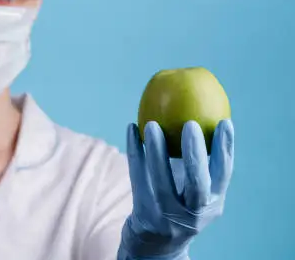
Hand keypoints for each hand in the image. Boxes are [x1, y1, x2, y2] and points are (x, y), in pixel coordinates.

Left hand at [118, 120, 234, 258]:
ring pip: (161, 183)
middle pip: (197, 184)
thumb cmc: (178, 204)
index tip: (225, 122)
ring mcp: (167, 216)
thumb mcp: (195, 192)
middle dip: (196, 154)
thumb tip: (202, 114)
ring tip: (151, 123)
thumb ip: (200, 164)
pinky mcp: (143, 213)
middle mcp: (193, 213)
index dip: (226, 149)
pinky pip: (137, 177)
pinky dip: (134, 151)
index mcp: (211, 203)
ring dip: (156, 152)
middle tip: (190, 124)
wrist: (155, 243)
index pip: (223, 175)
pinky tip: (131, 128)